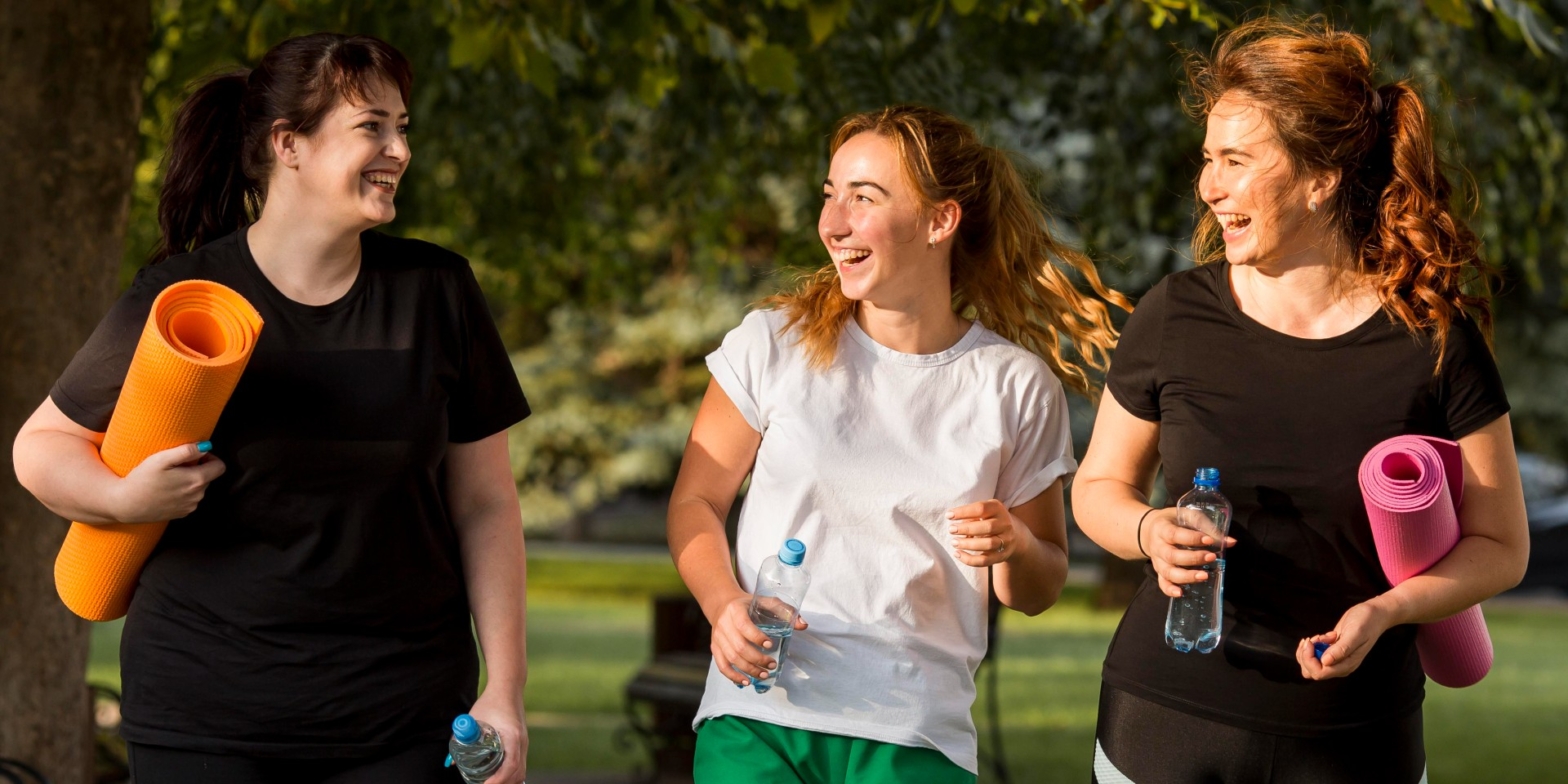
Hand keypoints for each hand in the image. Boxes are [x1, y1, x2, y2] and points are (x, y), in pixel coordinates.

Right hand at [110, 442, 224, 522]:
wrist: (126, 504)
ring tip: (169, 479)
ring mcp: (190, 506)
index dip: (210, 458)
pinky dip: (183, 492)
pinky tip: (166, 490)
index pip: (220, 467)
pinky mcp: (182, 513)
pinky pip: (190, 499)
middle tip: (176, 466)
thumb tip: (205, 446)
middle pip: (208, 477)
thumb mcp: (162, 459)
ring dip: (190, 481)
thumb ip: (186, 451)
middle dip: (197, 469)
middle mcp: (198, 496)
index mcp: (197, 481)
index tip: (195, 456)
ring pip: (199, 488)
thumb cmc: (142, 479)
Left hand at [468, 687, 527, 783]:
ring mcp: (524, 744)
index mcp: (512, 735)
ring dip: (508, 781)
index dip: (499, 778)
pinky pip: (521, 766)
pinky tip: (500, 779)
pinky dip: (511, 776)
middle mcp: (522, 742)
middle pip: (518, 773)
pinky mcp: (523, 744)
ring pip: (521, 772)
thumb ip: (461, 738)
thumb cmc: (491, 702)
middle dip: (502, 783)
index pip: (511, 763)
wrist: (508, 688)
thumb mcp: (473, 719)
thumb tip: (451, 761)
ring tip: (490, 783)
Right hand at [709, 593, 806, 686]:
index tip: (770, 645)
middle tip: (772, 665)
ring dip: (749, 670)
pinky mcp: (715, 648)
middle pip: (739, 646)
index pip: (744, 625)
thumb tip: (803, 626)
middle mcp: (724, 624)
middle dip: (757, 659)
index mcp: (736, 610)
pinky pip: (722, 665)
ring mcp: (717, 637)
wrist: (723, 605)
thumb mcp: (765, 601)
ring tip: (765, 675)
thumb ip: (785, 611)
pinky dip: (733, 676)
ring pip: (732, 658)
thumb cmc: (749, 604)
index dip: (756, 637)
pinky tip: (746, 682)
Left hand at [947, 499, 1028, 566]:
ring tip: (953, 542)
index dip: (963, 512)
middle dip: (966, 529)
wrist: (1013, 536)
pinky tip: (957, 554)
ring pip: (988, 544)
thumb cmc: (990, 520)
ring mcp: (1005, 541)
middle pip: (987, 527)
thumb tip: (954, 523)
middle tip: (951, 530)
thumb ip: (971, 516)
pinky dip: (969, 559)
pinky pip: (985, 561)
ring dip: (968, 544)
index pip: (981, 508)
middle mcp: (1005, 524)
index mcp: (998, 509)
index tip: (948, 516)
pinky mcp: (1001, 556)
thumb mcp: (984, 512)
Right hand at [1143, 507, 1234, 598]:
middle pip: (1172, 556)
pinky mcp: (1159, 571)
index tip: (1209, 540)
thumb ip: (1207, 527)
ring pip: (1168, 572)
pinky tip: (1181, 593)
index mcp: (1162, 529)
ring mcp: (1157, 561)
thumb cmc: (1173, 521)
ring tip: (1204, 576)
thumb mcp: (1187, 517)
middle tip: (1211, 557)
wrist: (1149, 530)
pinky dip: (1170, 590)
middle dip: (1193, 558)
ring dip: (1186, 576)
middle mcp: (1158, 546)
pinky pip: (1162, 583)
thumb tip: (1231, 542)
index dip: (1192, 538)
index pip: (1175, 535)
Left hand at [1297, 600, 1395, 680]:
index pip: (1319, 673)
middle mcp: (1339, 665)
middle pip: (1311, 671)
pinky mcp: (1332, 652)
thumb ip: (1341, 649)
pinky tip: (1325, 636)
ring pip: (1310, 664)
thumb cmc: (1367, 623)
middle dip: (1306, 655)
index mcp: (1346, 665)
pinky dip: (1313, 645)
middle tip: (1314, 638)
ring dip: (1309, 649)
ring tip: (1321, 636)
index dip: (1309, 659)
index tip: (1311, 642)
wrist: (1374, 615)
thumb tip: (1325, 661)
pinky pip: (1314, 655)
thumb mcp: (1355, 633)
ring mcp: (1335, 659)